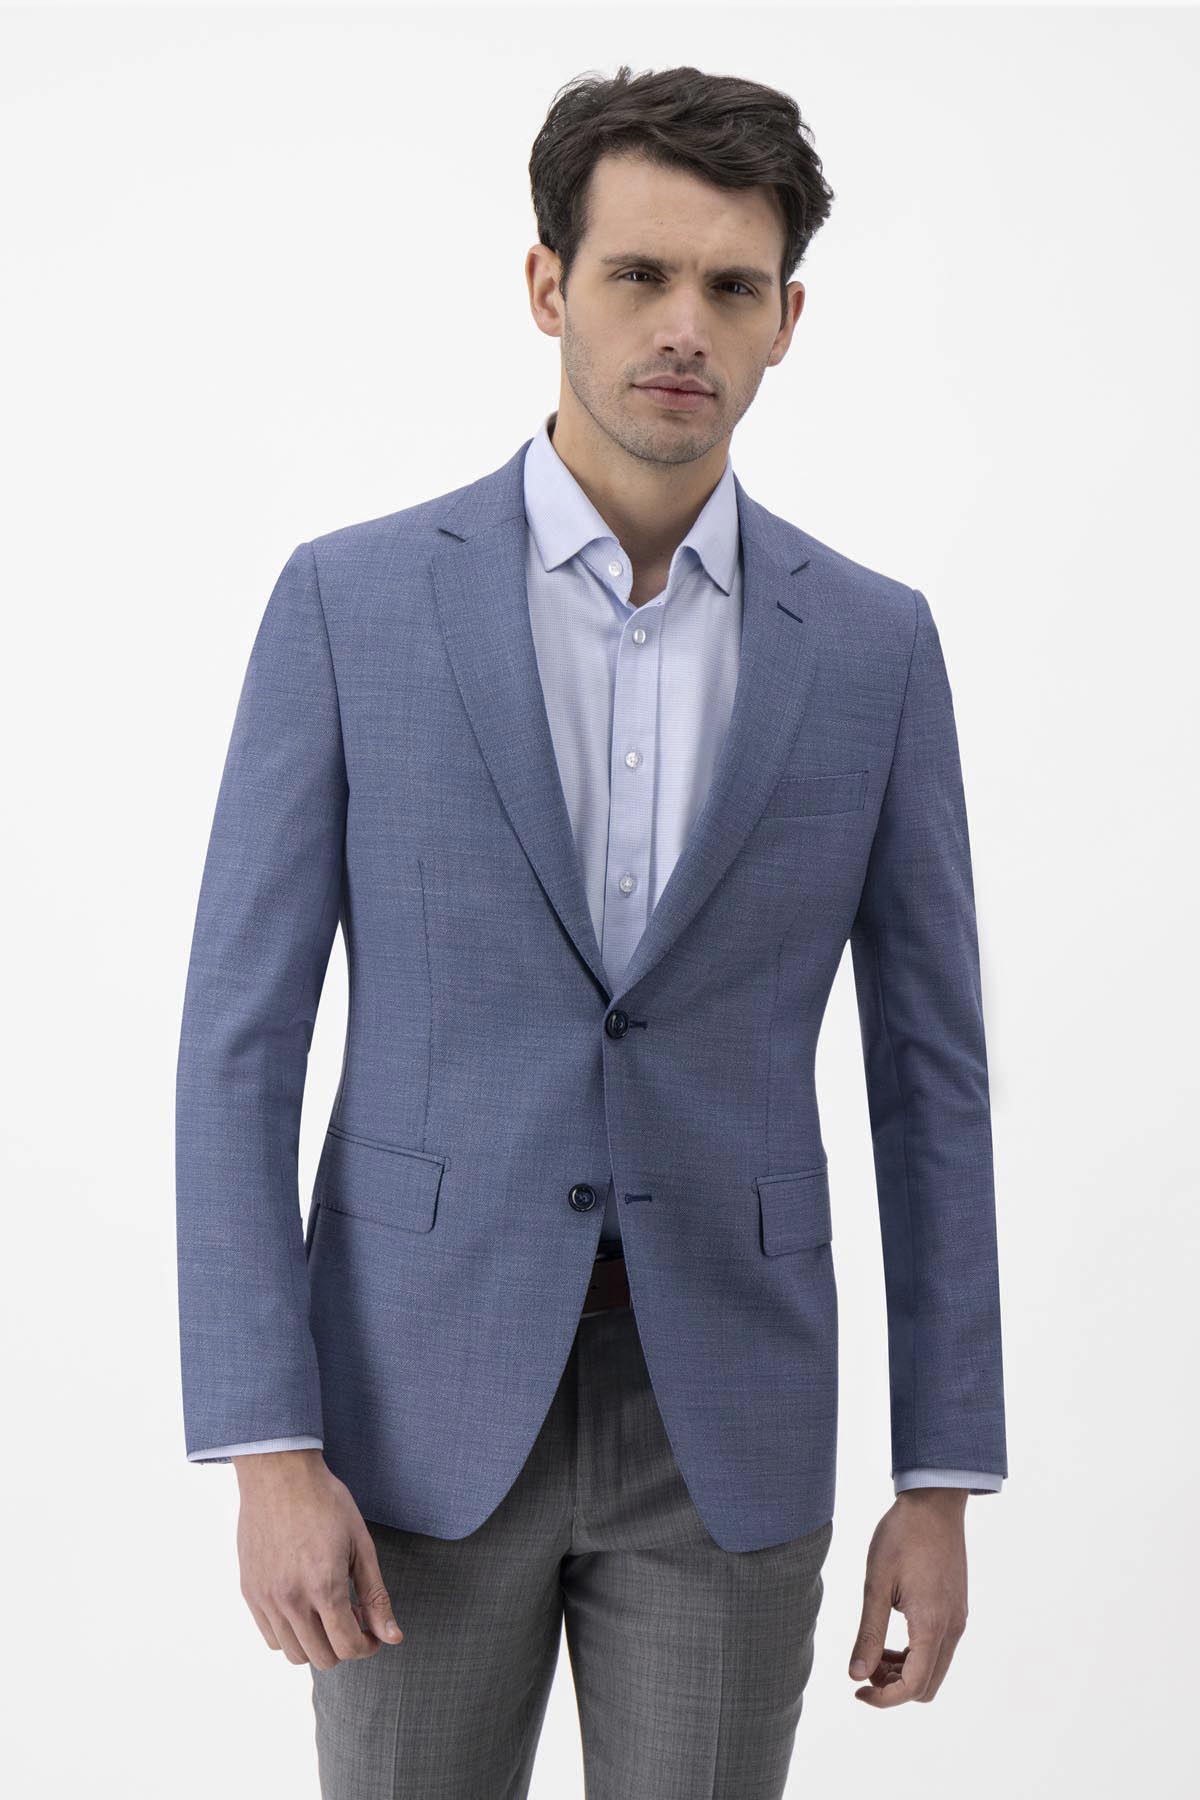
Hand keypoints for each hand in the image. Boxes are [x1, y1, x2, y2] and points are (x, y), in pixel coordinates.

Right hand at [233, 1448, 404, 1668]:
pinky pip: (271, 1637)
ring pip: (293, 1654)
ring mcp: (266, 1598)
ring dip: (316, 1643)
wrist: (279, 1474)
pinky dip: (291, 1634)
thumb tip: (393, 1637)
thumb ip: (375, 1595)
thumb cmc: (326, 1503)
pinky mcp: (250, 1592)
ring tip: (326, 1609)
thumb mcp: (360, 1545)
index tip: (373, 1631)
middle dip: (344, 1645)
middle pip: (322, 1658)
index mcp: (323, 1586)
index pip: (347, 1647)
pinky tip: (303, 1605)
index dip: (367, 1646)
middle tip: (352, 1615)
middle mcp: (290, 1599)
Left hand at [847, 1488, 968, 1705]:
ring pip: (935, 1670)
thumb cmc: (902, 1536)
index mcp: (931, 1625)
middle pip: (927, 1686)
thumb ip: (869, 1633)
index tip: (857, 1690)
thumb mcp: (876, 1584)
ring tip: (875, 1650)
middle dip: (893, 1688)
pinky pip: (940, 1649)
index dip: (883, 1699)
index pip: (912, 1686)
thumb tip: (857, 1675)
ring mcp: (958, 1620)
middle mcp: (952, 1629)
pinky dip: (916, 1655)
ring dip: (904, 1672)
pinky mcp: (957, 1610)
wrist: (934, 1503)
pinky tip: (893, 1636)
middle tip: (865, 1666)